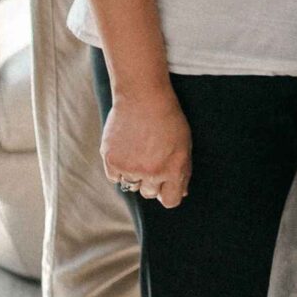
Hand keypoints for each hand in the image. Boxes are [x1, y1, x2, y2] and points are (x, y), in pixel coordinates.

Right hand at [101, 85, 192, 207]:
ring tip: (137, 150)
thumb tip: (181, 192)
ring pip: (131, 186)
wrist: (143, 96)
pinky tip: (124, 149)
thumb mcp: (184, 143)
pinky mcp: (112, 160)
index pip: (171, 200)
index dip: (167, 193)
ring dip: (134, 174)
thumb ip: (182, 170)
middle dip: (151, 181)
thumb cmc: (168, 118)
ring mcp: (131, 168)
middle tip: (149, 158)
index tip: (164, 185)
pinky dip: (118, 167)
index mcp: (174, 169)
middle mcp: (152, 172)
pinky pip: (114, 177)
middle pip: (150, 193)